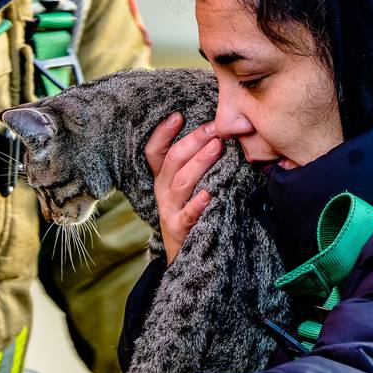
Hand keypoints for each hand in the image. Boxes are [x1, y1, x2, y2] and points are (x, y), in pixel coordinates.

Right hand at [144, 112, 219, 262]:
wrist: (186, 257)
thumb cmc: (190, 212)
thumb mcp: (185, 187)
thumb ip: (195, 164)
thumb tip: (218, 134)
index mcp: (162, 178)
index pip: (154, 152)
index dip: (162, 133)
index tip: (177, 115)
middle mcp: (163, 191)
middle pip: (173, 160)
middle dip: (193, 141)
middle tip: (214, 128)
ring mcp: (170, 209)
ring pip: (182, 182)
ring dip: (200, 162)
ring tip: (217, 147)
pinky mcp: (180, 228)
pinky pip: (188, 214)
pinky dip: (198, 203)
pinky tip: (210, 194)